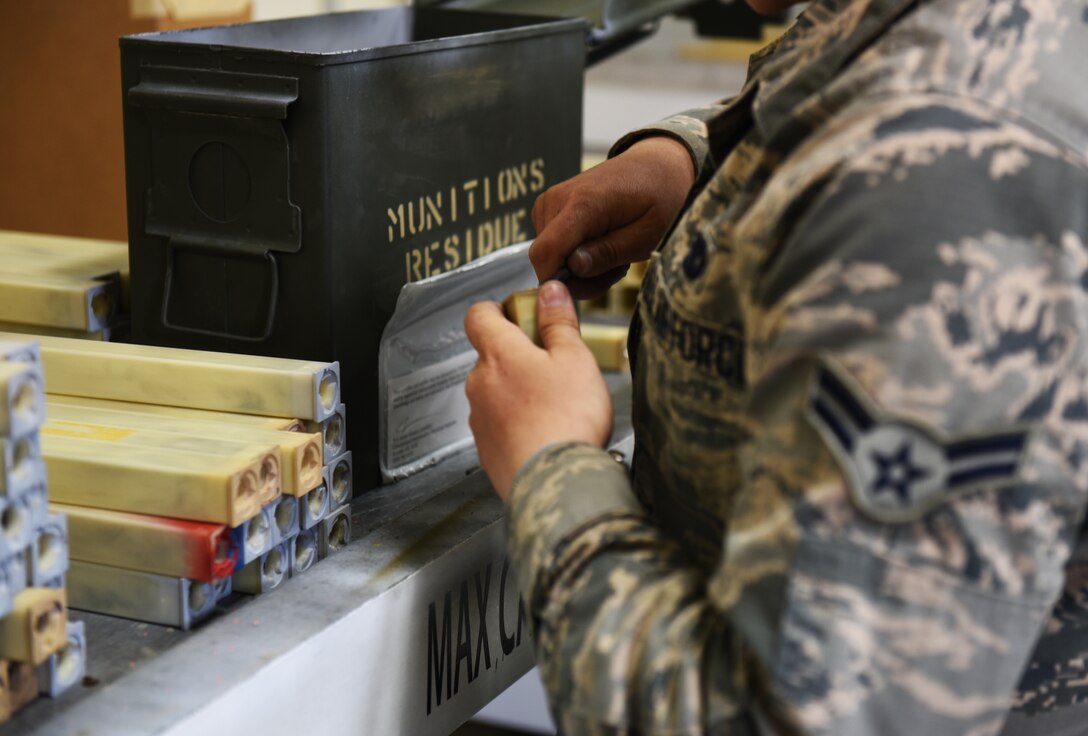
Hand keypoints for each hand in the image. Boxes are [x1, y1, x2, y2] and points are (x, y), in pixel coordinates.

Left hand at [465, 281, 611, 499]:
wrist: (554, 483)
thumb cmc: (567, 418)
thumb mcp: (575, 359)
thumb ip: (559, 322)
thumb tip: (550, 291)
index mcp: (499, 354)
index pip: (478, 315)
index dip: (497, 309)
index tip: (522, 315)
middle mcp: (479, 383)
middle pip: (491, 355)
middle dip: (518, 355)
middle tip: (554, 365)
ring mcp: (479, 418)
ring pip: (495, 391)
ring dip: (518, 390)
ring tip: (556, 405)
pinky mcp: (485, 449)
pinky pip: (498, 424)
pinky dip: (517, 422)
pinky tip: (546, 433)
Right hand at [530, 135, 694, 298]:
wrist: (656, 165)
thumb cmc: (659, 198)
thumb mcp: (647, 235)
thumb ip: (609, 253)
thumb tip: (573, 267)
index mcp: (582, 204)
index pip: (545, 252)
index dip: (559, 281)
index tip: (594, 285)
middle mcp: (557, 199)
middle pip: (546, 260)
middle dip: (579, 277)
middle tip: (618, 268)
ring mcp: (549, 201)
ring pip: (548, 256)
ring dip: (580, 267)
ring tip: (615, 252)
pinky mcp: (549, 206)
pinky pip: (552, 245)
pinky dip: (575, 254)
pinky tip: (602, 243)